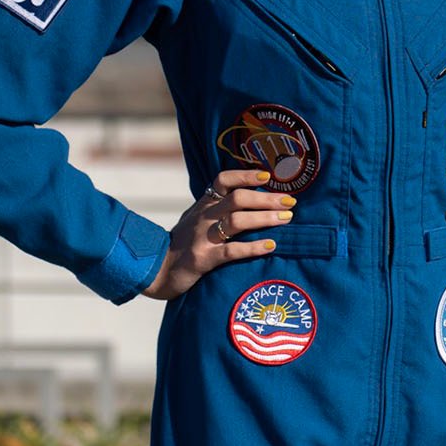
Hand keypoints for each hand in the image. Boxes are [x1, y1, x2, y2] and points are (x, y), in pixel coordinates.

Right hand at [143, 168, 292, 299]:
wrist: (154, 270)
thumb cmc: (181, 244)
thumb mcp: (194, 219)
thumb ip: (215, 208)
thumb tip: (248, 197)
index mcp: (203, 205)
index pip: (223, 180)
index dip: (246, 175)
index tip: (269, 176)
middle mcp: (203, 217)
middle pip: (237, 199)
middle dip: (266, 199)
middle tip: (290, 202)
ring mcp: (202, 238)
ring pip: (237, 221)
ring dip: (264, 218)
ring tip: (286, 219)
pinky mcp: (203, 259)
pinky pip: (231, 251)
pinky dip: (253, 247)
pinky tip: (270, 246)